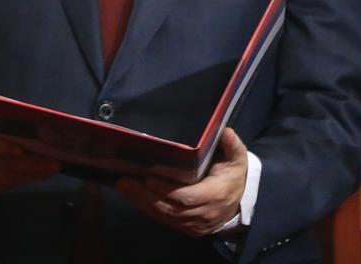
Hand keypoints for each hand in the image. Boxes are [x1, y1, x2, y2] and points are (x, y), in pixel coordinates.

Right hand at [0, 107, 60, 196]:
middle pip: (1, 162)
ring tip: (49, 169)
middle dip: (30, 164)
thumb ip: (4, 121)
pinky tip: (33, 175)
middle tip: (53, 163)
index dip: (2, 147)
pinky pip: (1, 186)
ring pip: (4, 177)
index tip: (22, 150)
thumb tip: (36, 128)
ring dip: (29, 174)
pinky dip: (20, 181)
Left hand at [116, 127, 248, 236]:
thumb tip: (224, 131)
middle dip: (146, 195)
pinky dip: (148, 209)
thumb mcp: (236, 160)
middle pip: (171, 208)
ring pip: (165, 216)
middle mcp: (205, 214)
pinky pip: (165, 221)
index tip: (148, 177)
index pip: (188, 197)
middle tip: (124, 181)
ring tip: (123, 186)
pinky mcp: (187, 229)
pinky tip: (133, 196)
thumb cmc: (231, 176)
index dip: (166, 190)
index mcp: (216, 195)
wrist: (237, 204)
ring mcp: (195, 225)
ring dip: (142, 202)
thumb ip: (232, 146)